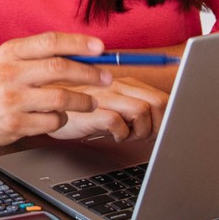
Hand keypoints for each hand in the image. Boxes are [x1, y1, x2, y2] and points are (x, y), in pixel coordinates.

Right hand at [0, 32, 110, 146]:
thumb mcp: (6, 58)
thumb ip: (37, 53)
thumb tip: (83, 52)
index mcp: (9, 52)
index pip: (50, 42)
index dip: (79, 43)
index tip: (100, 48)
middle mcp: (10, 74)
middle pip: (59, 69)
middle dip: (90, 74)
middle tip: (107, 78)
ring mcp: (12, 101)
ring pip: (61, 99)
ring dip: (83, 101)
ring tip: (91, 102)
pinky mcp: (15, 125)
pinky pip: (52, 121)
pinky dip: (62, 119)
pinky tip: (61, 116)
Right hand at [47, 76, 168, 142]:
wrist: (51, 110)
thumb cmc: (87, 112)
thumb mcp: (116, 106)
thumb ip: (137, 108)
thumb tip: (165, 120)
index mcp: (128, 84)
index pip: (162, 97)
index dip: (167, 118)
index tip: (160, 130)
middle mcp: (118, 86)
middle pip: (158, 103)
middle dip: (158, 125)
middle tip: (144, 136)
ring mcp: (105, 97)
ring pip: (142, 111)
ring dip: (140, 131)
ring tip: (126, 135)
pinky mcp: (93, 111)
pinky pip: (117, 122)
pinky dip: (120, 134)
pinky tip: (113, 136)